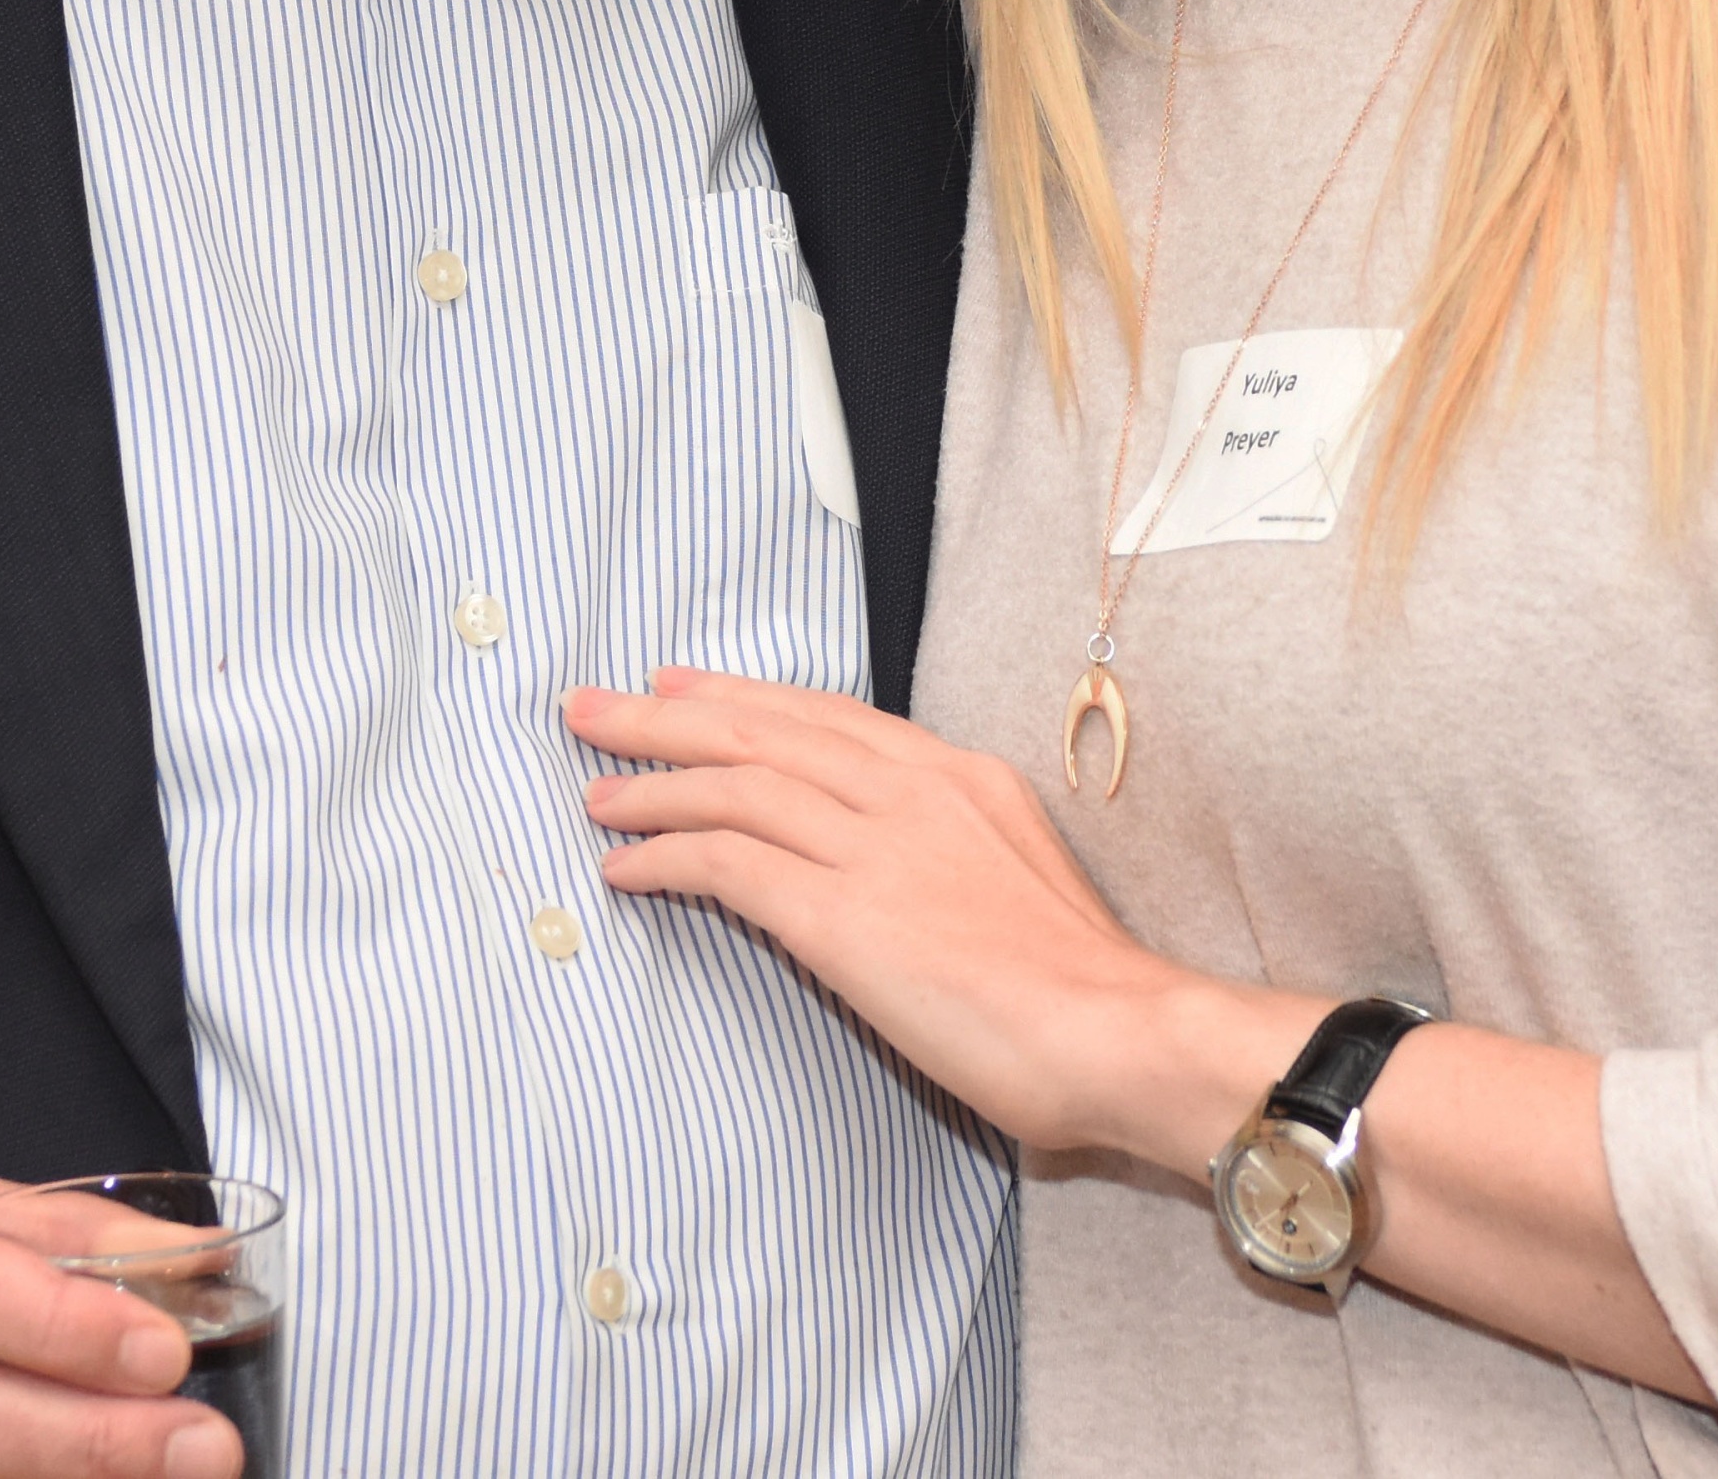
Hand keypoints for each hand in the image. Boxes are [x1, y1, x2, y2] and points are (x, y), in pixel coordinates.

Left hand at [571, 668, 1265, 1169]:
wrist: (1120, 1030)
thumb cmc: (1081, 985)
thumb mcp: (1017, 878)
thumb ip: (949, 857)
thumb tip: (893, 880)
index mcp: (960, 777)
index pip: (827, 717)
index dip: (744, 698)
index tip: (683, 687)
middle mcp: (913, 792)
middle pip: (765, 732)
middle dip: (670, 716)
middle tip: (598, 707)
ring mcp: (877, 850)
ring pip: (737, 786)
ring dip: (653, 784)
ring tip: (597, 792)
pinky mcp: (845, 917)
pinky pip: (730, 866)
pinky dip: (668, 857)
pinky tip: (626, 868)